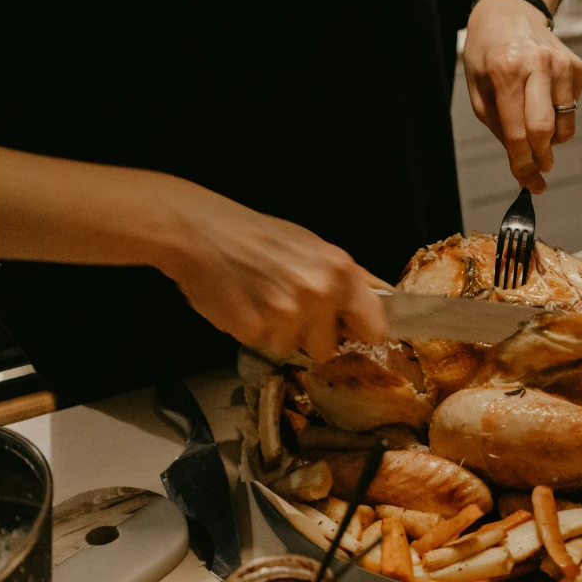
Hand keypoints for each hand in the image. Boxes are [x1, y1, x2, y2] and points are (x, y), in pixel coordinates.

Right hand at [157, 187, 387, 362]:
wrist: (199, 232)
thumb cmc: (257, 236)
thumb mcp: (314, 247)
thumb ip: (349, 277)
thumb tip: (382, 295)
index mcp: (340, 272)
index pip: (374, 326)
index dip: (361, 332)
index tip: (351, 332)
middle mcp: (319, 294)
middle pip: (329, 348)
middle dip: (312, 335)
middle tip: (290, 307)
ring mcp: (286, 315)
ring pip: (293, 348)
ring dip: (279, 333)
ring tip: (262, 300)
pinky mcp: (255, 331)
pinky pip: (263, 345)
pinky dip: (254, 331)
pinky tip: (244, 304)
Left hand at [463, 0, 581, 192]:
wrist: (509, 11)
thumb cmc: (488, 53)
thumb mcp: (479, 90)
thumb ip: (499, 127)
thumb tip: (523, 163)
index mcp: (505, 72)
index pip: (517, 133)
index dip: (522, 165)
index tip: (529, 184)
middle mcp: (537, 66)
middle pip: (545, 131)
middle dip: (541, 158)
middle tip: (538, 168)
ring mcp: (561, 65)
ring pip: (565, 125)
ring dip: (552, 140)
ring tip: (536, 130)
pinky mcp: (576, 66)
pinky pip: (572, 109)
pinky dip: (559, 116)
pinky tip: (544, 99)